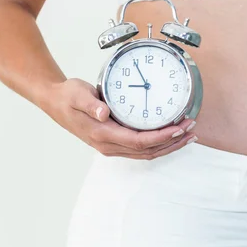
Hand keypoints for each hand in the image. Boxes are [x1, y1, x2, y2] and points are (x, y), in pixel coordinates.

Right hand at [40, 78, 196, 158]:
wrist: (55, 102)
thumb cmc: (67, 96)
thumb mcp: (77, 94)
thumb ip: (90, 103)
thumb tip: (103, 113)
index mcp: (102, 134)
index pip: (139, 141)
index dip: (161, 137)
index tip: (178, 128)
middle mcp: (108, 145)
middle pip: (148, 151)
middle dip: (172, 143)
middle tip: (190, 130)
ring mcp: (111, 146)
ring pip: (146, 152)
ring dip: (168, 145)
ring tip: (187, 134)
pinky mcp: (114, 141)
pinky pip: (141, 148)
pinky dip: (159, 144)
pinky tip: (170, 135)